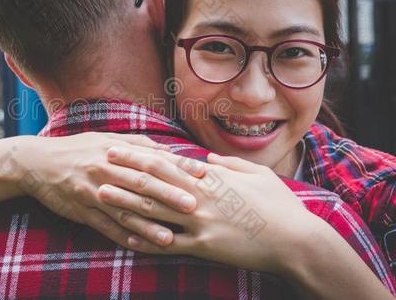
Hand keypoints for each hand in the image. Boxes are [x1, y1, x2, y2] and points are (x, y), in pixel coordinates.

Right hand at [6, 132, 204, 248]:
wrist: (37, 162)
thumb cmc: (78, 149)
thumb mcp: (106, 140)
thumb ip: (139, 145)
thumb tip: (170, 150)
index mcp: (115, 150)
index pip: (151, 158)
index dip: (177, 166)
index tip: (202, 174)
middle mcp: (105, 169)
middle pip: (141, 183)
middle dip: (169, 195)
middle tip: (193, 206)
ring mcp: (91, 191)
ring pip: (124, 209)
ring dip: (147, 224)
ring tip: (169, 237)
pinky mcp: (80, 209)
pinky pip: (103, 225)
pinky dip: (120, 235)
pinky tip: (138, 244)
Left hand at [98, 148, 313, 273]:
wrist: (296, 241)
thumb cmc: (280, 204)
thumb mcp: (257, 174)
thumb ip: (228, 164)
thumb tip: (205, 159)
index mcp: (211, 179)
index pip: (167, 163)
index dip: (140, 155)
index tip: (120, 147)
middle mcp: (200, 199)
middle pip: (153, 183)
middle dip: (124, 171)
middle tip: (99, 162)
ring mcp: (199, 224)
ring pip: (154, 212)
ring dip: (125, 203)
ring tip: (101, 194)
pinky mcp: (204, 249)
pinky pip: (168, 246)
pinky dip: (146, 241)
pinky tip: (126, 238)